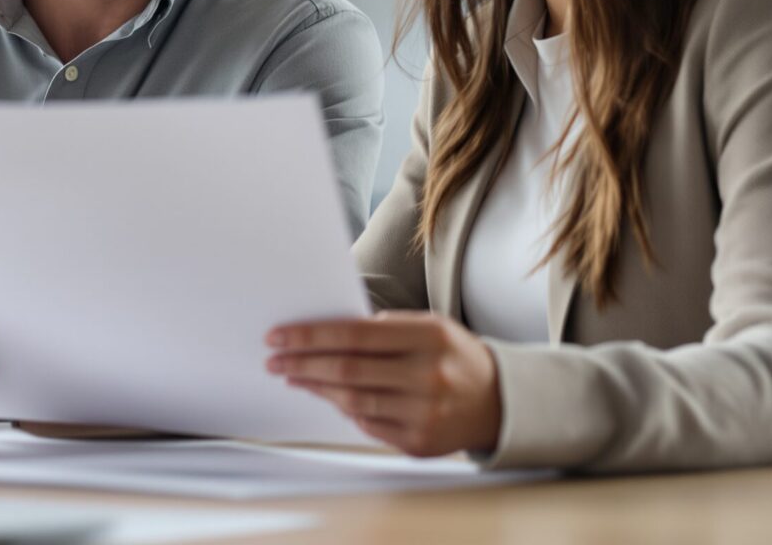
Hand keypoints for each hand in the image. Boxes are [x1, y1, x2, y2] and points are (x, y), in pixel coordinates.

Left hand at [265, 310, 501, 456]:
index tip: (279, 335)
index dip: (310, 336)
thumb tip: (323, 334)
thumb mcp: (428, 327)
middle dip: (302, 363)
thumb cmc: (451, 356)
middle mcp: (427, 376)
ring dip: (314, 387)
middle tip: (274, 359)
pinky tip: (325, 395)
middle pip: (347, 370)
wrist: (498, 401)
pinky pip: (366, 425)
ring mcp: (424, 414)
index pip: (354, 334)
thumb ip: (383, 328)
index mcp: (429, 337)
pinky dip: (342, 408)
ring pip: (352, 401)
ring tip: (292, 375)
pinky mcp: (418, 443)